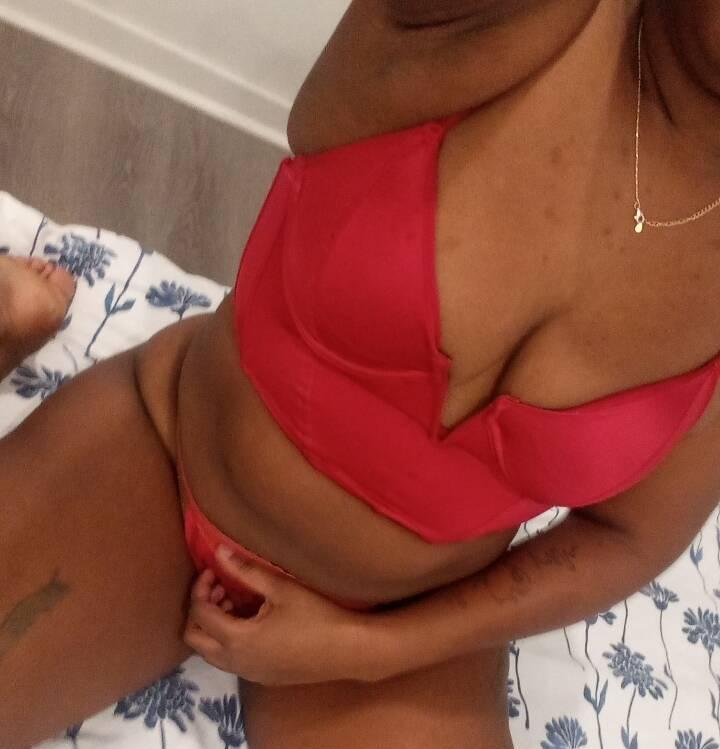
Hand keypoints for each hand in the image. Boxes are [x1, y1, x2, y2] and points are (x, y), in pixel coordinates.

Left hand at [184, 546, 380, 685]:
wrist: (348, 650)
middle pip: (195, 639)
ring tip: (236, 601)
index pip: (200, 613)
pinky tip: (253, 621)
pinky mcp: (262, 677)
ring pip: (211, 652)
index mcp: (237, 639)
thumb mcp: (281, 588)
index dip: (201, 587)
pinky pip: (230, 660)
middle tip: (221, 587)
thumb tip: (219, 552)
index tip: (215, 570)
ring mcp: (249, 673)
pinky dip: (228, 639)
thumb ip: (246, 571)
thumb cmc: (316, 615)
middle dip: (200, 610)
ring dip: (214, 626)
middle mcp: (236, 662)